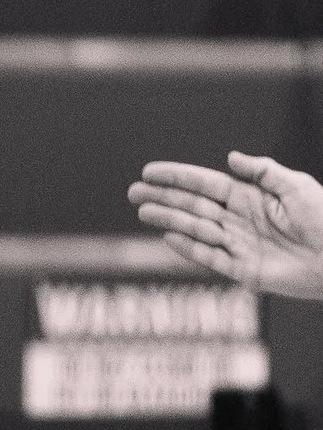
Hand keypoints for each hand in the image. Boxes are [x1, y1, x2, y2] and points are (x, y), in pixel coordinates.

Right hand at [129, 151, 322, 297]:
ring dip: (169, 220)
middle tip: (133, 193)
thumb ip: (262, 171)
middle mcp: (239, 221)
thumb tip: (230, 158)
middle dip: (163, 198)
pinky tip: (169, 237)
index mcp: (250, 198)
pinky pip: (211, 259)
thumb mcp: (295, 184)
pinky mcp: (243, 271)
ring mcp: (239, 246)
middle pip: (193, 207)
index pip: (205, 185)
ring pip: (197, 230)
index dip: (178, 177)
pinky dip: (190, 249)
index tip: (150, 172)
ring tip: (144, 211)